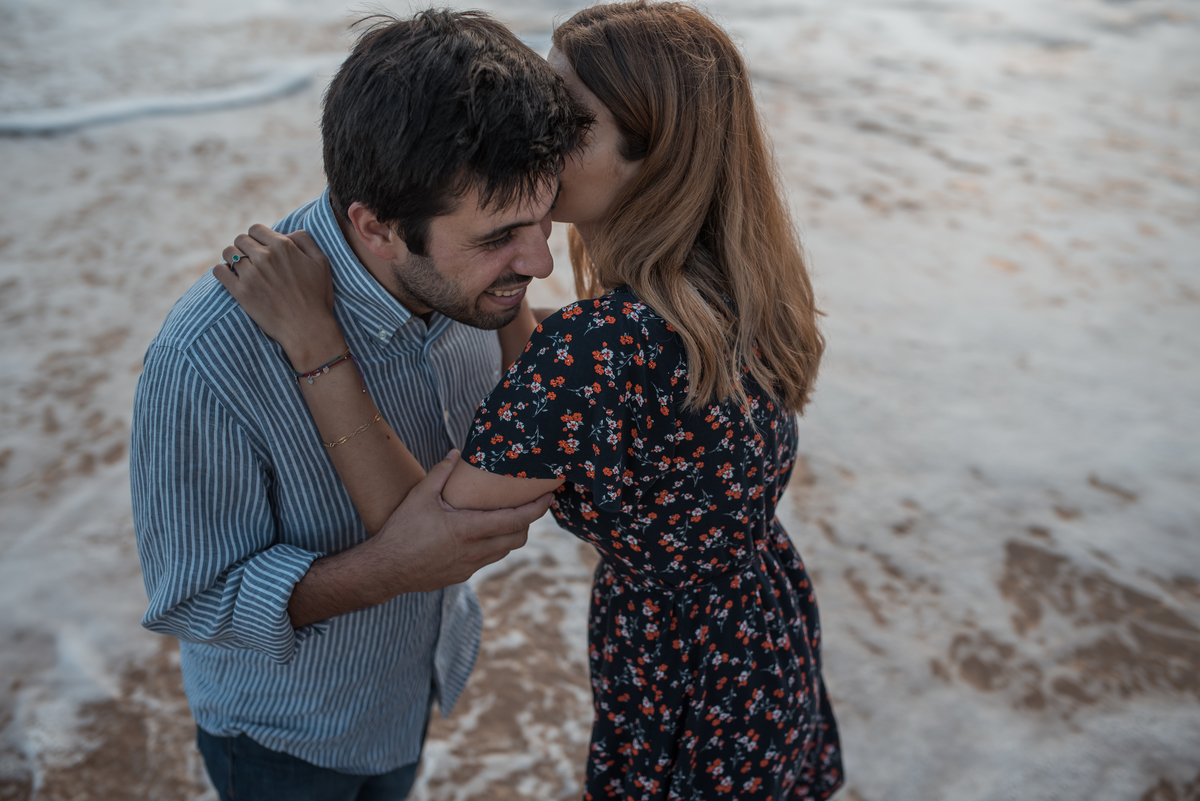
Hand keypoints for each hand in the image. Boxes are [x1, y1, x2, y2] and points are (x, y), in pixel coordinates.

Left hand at [212, 226, 343, 368]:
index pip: (256, 229)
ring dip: (232, 258)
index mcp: (282, 246)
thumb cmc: (317, 297)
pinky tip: (230, 277)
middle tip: (252, 260)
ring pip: (228, 253)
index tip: (261, 247)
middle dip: (245, 246)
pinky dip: (222, 271)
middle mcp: (264, 257)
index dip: (258, 237)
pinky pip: (219, 271)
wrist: (308, 329)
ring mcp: (250, 274)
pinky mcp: (240, 292)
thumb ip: (305, 240)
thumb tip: (287, 233)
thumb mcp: (321, 262)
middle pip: (240, 239)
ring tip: (240, 268)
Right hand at [363, 450, 553, 596]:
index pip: (516, 520)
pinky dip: (492, 545)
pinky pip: (486, 560)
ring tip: (507, 517)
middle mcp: (475, 551)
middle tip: (529, 505)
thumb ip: (441, 473)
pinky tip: (481, 534)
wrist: (385, 570)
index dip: (537, 509)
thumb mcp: (420, 496)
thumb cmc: (401, 531)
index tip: (549, 497)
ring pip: (504, 551)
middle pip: (518, 538)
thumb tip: (456, 452)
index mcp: (469, 529)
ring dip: (511, 534)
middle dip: (529, 522)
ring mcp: (469, 566)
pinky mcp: (461, 576)